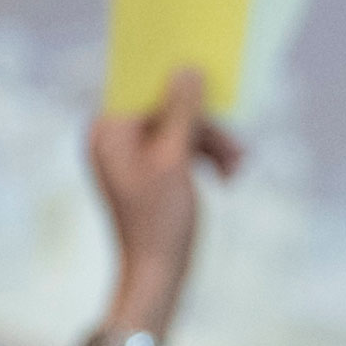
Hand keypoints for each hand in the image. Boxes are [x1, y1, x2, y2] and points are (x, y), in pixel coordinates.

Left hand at [86, 68, 243, 337]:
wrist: (156, 275)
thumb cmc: (159, 220)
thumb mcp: (174, 160)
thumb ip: (181, 112)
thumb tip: (188, 70)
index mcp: (107, 131)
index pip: (145, 87)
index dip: (179, 82)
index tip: (211, 77)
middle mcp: (113, 138)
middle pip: (168, 109)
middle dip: (206, 127)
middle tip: (238, 147)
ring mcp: (130, 155)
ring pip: (180, 129)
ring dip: (212, 144)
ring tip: (237, 167)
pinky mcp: (149, 170)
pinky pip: (179, 148)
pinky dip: (204, 157)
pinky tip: (227, 174)